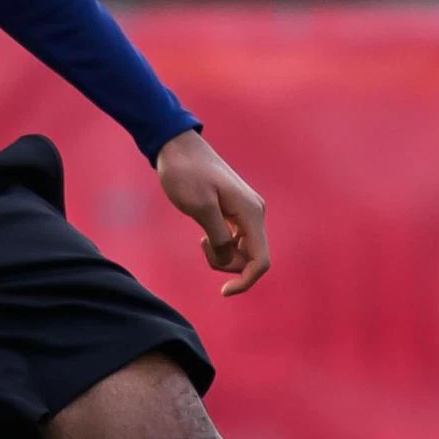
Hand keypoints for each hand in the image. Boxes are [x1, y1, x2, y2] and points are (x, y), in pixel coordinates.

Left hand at [154, 130, 270, 296]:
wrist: (176, 146)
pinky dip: (220, 245)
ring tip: (201, 238)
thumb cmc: (185, 173)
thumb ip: (218, 237)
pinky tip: (204, 234)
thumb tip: (229, 260)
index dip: (246, 281)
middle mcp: (255, 213)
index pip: (261, 261)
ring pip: (243, 251)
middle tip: (202, 245)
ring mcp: (246, 212)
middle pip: (252, 258)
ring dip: (222, 255)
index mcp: (251, 213)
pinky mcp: (235, 211)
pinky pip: (235, 240)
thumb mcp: (199, 207)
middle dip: (228, 265)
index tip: (223, 291)